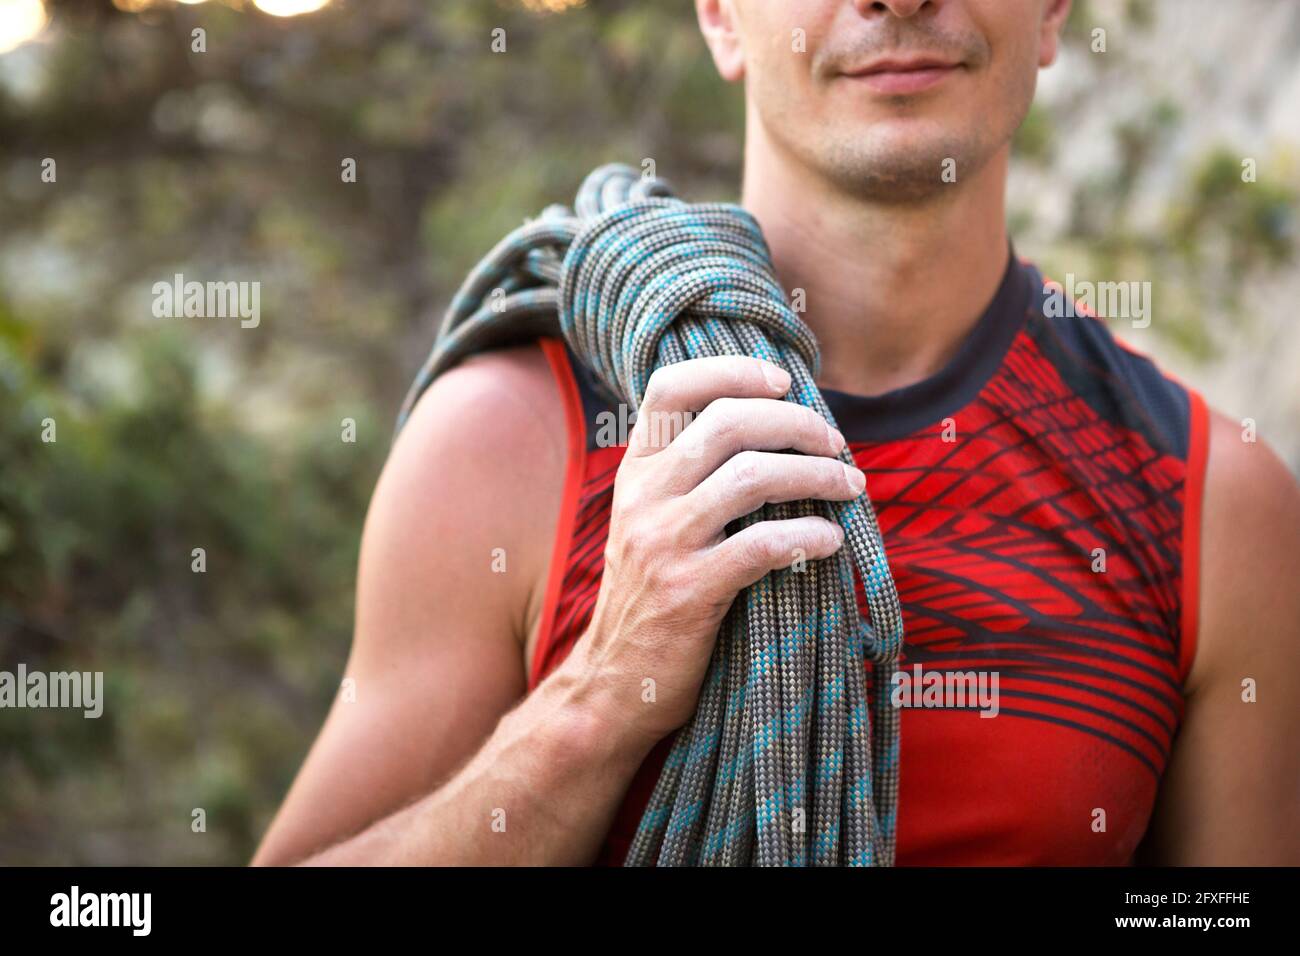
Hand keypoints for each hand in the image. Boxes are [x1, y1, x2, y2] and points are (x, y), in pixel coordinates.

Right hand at [560, 355, 864, 745]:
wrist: (612, 682)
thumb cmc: (650, 598)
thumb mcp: (649, 523)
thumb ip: (686, 477)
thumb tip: (769, 428)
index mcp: (635, 471)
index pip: (670, 387)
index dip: (732, 370)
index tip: (783, 380)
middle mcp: (643, 497)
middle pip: (728, 421)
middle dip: (797, 423)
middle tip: (836, 445)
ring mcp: (662, 542)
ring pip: (752, 476)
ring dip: (816, 476)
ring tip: (850, 488)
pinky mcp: (688, 591)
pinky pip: (763, 545)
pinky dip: (809, 536)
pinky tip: (831, 541)